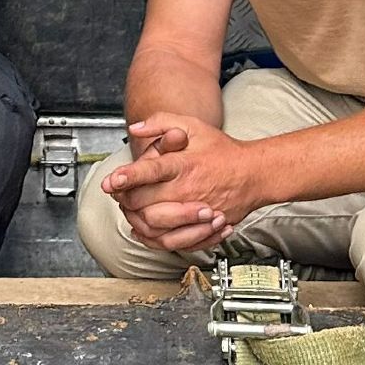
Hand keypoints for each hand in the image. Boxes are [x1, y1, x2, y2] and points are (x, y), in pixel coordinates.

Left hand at [100, 113, 269, 251]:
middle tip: (119, 193)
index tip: (110, 182)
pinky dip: (152, 238)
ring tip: (130, 210)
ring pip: (153, 226)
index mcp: (183, 164)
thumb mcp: (193, 126)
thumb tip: (135, 128)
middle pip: (143, 202)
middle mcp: (187, 189)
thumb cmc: (222, 151)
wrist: (254, 174)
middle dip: (125, 199)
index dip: (126, 177)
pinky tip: (144, 229)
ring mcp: (194, 212)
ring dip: (135, 219)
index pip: (149, 171)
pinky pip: (170, 241)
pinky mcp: (201, 227)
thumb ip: (161, 122)